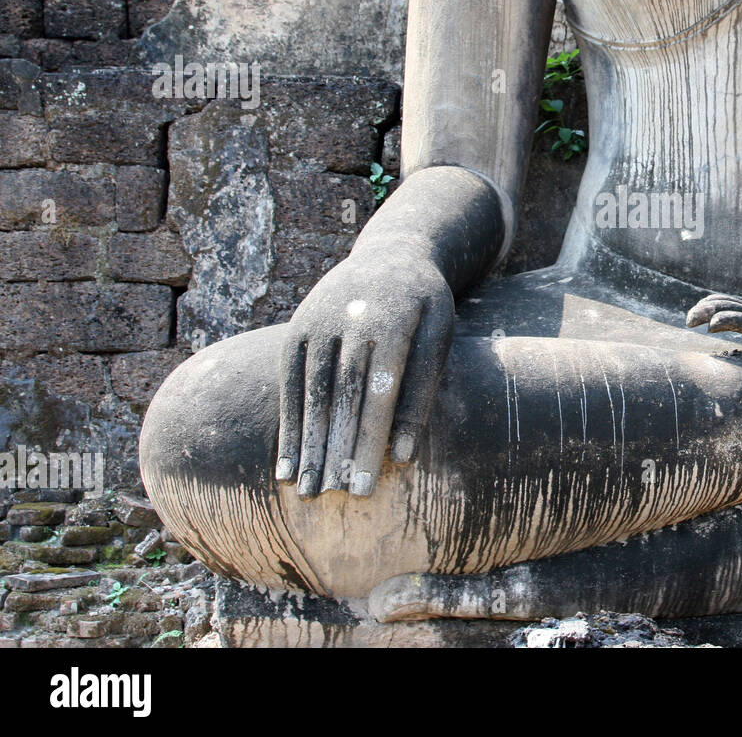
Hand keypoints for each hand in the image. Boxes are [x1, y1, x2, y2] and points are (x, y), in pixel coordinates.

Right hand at [275, 245, 452, 497]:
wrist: (391, 255)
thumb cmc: (426, 307)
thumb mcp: (440, 335)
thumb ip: (423, 389)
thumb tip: (404, 455)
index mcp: (393, 322)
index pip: (379, 393)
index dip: (371, 440)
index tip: (368, 487)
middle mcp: (349, 321)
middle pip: (341, 397)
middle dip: (338, 451)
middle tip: (337, 500)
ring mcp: (317, 324)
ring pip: (310, 394)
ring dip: (308, 446)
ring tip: (308, 493)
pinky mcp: (296, 331)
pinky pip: (287, 385)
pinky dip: (288, 427)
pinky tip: (287, 465)